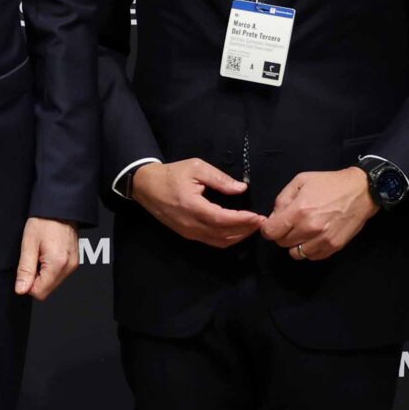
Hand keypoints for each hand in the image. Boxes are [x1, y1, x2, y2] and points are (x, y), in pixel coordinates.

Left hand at [13, 217, 79, 298]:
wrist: (59, 208)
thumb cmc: (44, 221)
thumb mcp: (28, 244)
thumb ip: (25, 269)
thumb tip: (21, 289)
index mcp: (57, 264)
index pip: (40, 292)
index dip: (28, 284)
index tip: (25, 269)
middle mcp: (69, 267)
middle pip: (47, 289)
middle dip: (35, 279)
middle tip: (32, 258)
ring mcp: (73, 264)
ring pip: (53, 282)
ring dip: (43, 273)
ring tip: (40, 253)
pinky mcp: (74, 261)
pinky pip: (59, 274)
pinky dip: (50, 268)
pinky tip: (46, 254)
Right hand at [129, 158, 264, 247]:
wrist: (146, 186)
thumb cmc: (172, 174)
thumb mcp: (196, 168)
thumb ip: (219, 178)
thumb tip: (241, 188)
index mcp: (192, 206)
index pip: (222, 219)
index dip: (242, 220)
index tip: (259, 216)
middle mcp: (191, 224)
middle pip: (224, 234)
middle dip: (246, 230)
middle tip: (262, 222)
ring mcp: (188, 232)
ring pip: (219, 241)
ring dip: (238, 237)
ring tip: (253, 227)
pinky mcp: (187, 234)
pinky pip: (212, 242)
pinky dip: (228, 239)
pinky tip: (238, 232)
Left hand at [262, 167, 379, 262]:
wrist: (361, 191)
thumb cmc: (329, 183)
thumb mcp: (300, 181)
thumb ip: (282, 200)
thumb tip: (274, 217)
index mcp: (298, 211)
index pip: (271, 232)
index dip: (269, 228)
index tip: (274, 224)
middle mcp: (309, 229)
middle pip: (282, 243)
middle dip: (282, 234)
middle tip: (291, 224)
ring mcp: (322, 240)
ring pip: (296, 254)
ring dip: (296, 244)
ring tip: (303, 232)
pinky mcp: (334, 247)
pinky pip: (312, 257)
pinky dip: (309, 249)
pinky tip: (314, 237)